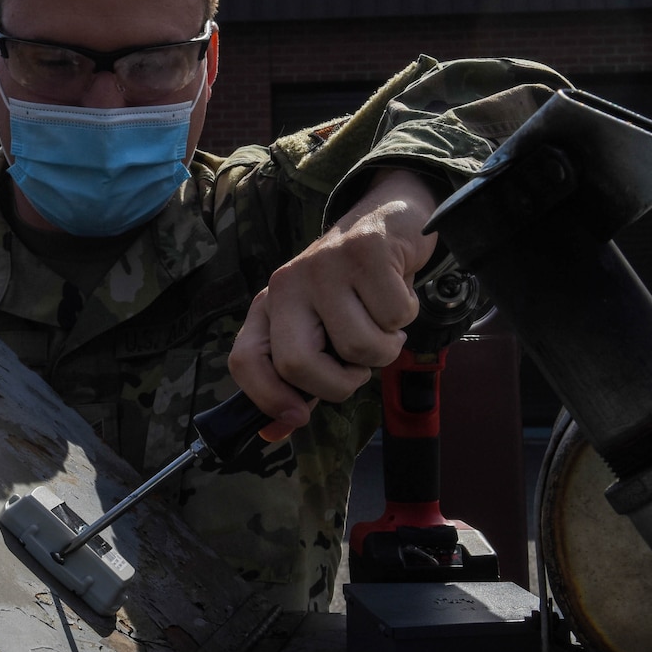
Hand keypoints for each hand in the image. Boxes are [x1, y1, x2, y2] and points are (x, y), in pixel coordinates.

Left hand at [228, 168, 439, 438]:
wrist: (389, 220)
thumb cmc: (355, 289)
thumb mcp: (321, 328)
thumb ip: (299, 377)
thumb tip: (275, 430)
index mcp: (270, 305)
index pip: (245, 360)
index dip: (268, 399)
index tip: (299, 417)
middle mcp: (288, 283)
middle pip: (297, 364)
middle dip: (341, 383)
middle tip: (358, 366)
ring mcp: (324, 265)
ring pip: (357, 346)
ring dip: (384, 348)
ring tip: (383, 322)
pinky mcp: (365, 251)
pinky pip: (394, 317)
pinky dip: (406, 317)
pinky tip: (397, 294)